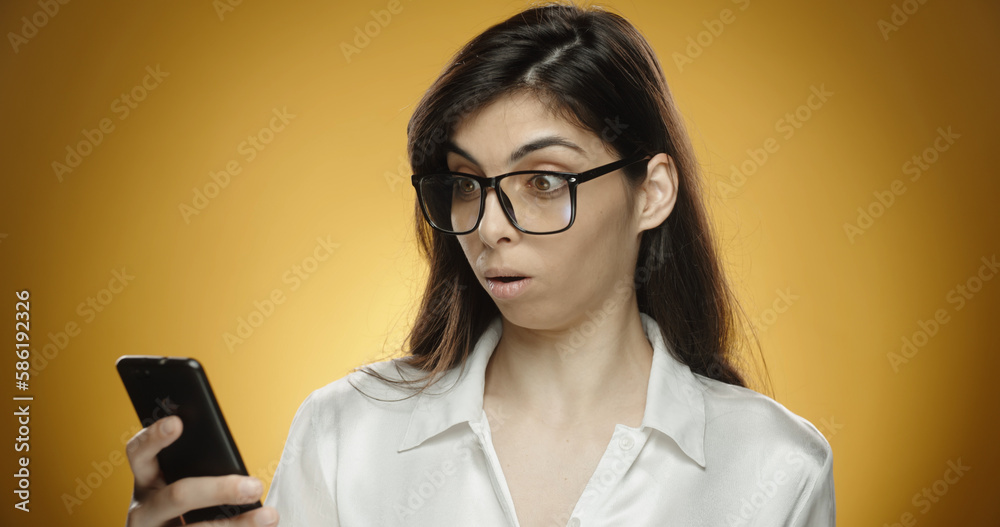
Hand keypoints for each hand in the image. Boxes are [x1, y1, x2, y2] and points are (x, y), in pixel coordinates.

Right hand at [124, 415, 278, 525]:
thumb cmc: (184, 507)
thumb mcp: (181, 483)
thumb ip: (197, 468)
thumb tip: (240, 467)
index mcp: (146, 481)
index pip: (139, 453)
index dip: (153, 437)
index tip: (177, 422)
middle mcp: (144, 510)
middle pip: (177, 496)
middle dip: (219, 490)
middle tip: (255, 486)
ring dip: (238, 524)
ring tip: (269, 516)